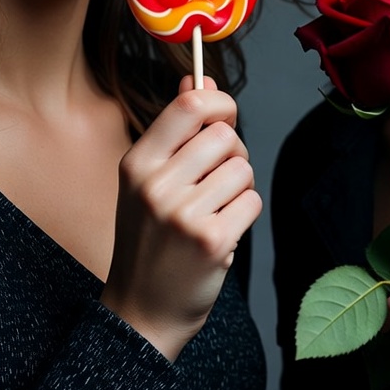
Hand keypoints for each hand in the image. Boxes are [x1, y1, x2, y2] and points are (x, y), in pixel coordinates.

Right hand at [100, 76, 260, 360]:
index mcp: (138, 162)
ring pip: (242, 168)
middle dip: (233, 152)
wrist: (141, 311)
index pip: (189, 104)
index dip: (220, 101)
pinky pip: (251, 201)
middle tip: (218, 178)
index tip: (225, 114)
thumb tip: (200, 78)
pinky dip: (244, 213)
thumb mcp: (148, 179)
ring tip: (216, 209)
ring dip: (239, 186)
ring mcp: (182, 214)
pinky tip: (221, 232)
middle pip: (224, 135)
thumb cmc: (150, 239)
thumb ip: (176, 128)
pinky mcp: (211, 240)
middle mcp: (155, 184)